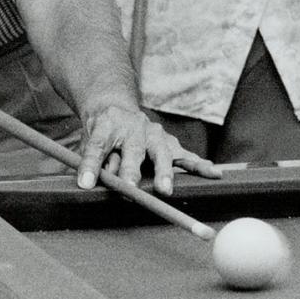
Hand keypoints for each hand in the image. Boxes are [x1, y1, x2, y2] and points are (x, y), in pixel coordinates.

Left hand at [75, 104, 219, 195]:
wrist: (117, 109)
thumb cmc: (101, 131)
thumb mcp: (89, 141)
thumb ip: (93, 160)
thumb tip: (90, 182)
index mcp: (108, 125)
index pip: (97, 145)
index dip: (91, 164)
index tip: (86, 182)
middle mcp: (135, 128)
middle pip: (134, 150)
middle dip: (132, 170)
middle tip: (130, 187)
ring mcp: (155, 135)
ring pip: (161, 153)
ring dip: (163, 172)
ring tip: (164, 189)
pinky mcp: (170, 143)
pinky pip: (186, 155)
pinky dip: (199, 165)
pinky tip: (213, 172)